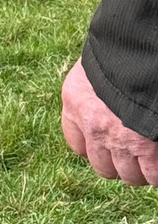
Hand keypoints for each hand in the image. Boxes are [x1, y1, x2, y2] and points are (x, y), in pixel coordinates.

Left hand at [61, 59, 157, 185]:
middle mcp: (92, 125)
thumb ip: (98, 91)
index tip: (110, 146)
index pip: (77, 144)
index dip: (96, 148)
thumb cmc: (123, 51)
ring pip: (130, 175)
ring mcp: (119, 139)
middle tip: (137, 155)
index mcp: (75, 102)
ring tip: (152, 159)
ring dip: (143, 171)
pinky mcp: (146, 147)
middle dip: (121, 164)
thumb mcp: (99, 68)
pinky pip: (154, 175)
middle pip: (103, 167)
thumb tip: (110, 105)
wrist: (140, 48)